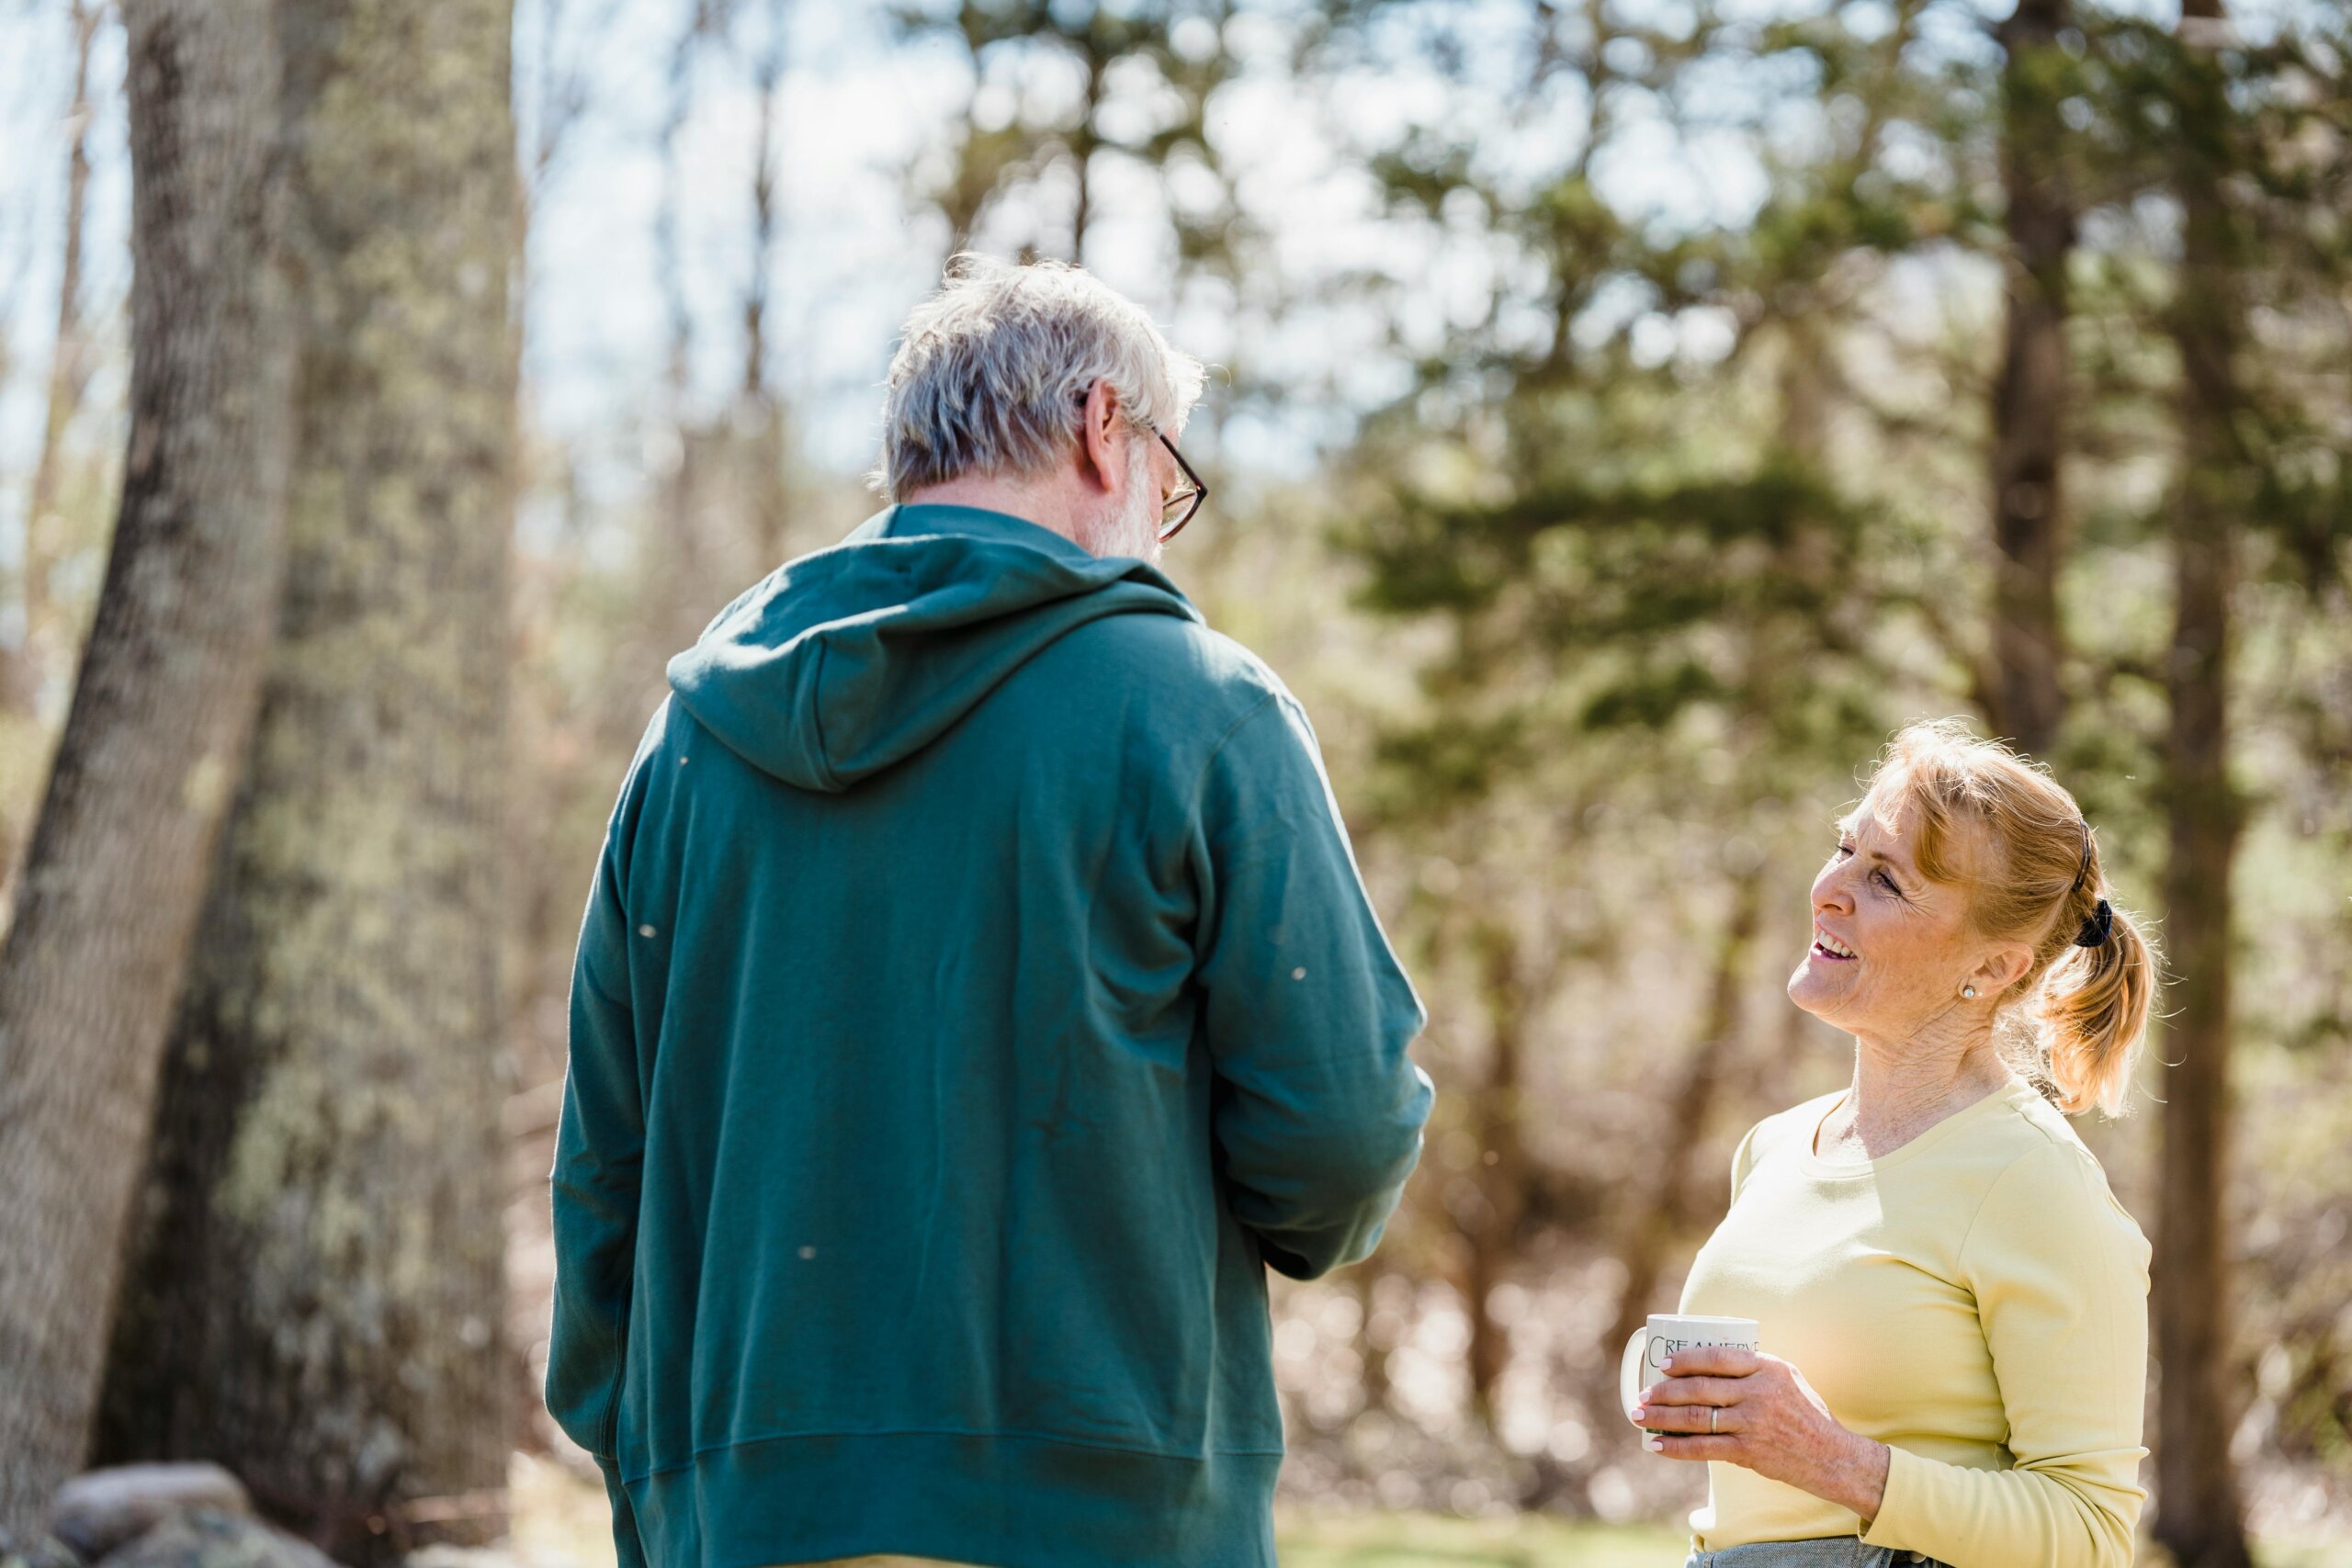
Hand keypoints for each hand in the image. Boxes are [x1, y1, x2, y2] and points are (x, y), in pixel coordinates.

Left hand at [1627, 1345, 1890, 1522]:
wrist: (1832, 1457)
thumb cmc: (1808, 1415)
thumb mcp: (1789, 1378)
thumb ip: (1754, 1369)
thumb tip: (1709, 1364)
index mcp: (1767, 1368)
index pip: (1717, 1357)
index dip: (1685, 1359)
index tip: (1664, 1364)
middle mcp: (1759, 1392)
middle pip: (1699, 1387)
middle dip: (1663, 1391)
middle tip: (1642, 1395)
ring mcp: (1753, 1422)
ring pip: (1696, 1417)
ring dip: (1662, 1417)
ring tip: (1640, 1416)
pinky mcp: (1749, 1451)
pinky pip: (1704, 1448)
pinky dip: (1677, 1447)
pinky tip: (1658, 1446)